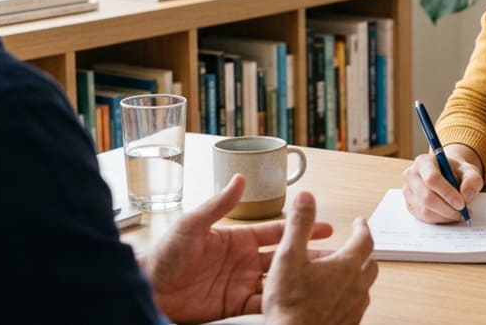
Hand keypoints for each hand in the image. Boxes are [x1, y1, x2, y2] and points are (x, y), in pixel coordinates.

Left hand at [143, 174, 330, 322]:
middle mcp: (243, 261)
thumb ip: (219, 205)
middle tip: (337, 257)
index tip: (324, 226)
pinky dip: (280, 305)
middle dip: (310, 257)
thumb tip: (239, 179)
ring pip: (279, 282)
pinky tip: (297, 303)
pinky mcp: (233, 307)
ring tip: (325, 282)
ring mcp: (240, 284)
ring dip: (301, 281)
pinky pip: (262, 305)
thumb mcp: (192, 225)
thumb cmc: (164, 255)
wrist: (148, 289)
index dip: (300, 229)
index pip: (276, 232)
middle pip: (284, 258)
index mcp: (237, 238)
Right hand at [263, 190, 378, 324]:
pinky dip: (349, 296)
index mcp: (346, 266)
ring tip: (340, 273)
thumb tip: (306, 198)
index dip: (362, 227)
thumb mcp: (289, 257)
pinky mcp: (349, 323)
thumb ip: (299, 225)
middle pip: (369, 263)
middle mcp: (357, 287)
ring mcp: (355, 307)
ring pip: (364, 286)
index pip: (364, 239)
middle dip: (362, 252)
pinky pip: (356, 305)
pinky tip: (333, 299)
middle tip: (353, 246)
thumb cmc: (291, 307)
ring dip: (356, 276)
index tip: (359, 222)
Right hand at [401, 144, 483, 223]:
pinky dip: (439, 220)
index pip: (432, 179)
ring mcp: (408, 191)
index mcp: (423, 162)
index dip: (447, 193)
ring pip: (425, 210)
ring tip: (459, 214)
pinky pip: (423, 218)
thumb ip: (472, 180)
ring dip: (445, 216)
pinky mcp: (409, 205)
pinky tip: (450, 215)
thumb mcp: (469, 170)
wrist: (447, 175)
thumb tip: (466, 196)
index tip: (462, 203)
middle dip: (448, 209)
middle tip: (464, 213)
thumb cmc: (456, 172)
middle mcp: (411, 175)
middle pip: (427, 197)